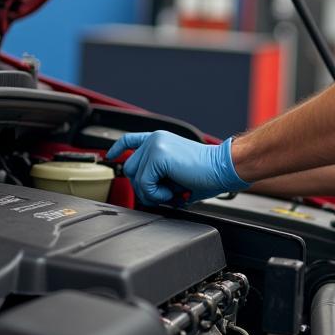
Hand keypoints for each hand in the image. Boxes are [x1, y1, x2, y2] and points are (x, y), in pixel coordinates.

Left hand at [106, 131, 249, 205]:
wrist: (223, 168)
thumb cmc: (206, 174)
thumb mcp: (175, 173)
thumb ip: (157, 176)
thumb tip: (144, 191)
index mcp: (160, 140)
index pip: (131, 139)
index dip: (118, 148)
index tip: (111, 156)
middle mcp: (155, 139)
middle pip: (129, 168)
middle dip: (143, 188)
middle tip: (164, 194)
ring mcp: (156, 145)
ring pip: (135, 179)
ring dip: (152, 193)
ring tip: (172, 191)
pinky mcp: (158, 155)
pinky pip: (144, 184)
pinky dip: (157, 194)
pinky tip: (173, 191)